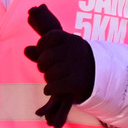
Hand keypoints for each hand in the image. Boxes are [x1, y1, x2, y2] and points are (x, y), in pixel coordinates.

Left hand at [23, 6, 94, 127]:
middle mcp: (74, 51)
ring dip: (48, 79)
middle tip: (47, 68)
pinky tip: (51, 88)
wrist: (101, 73)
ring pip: (50, 74)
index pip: (47, 38)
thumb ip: (43, 48)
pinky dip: (50, 89)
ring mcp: (76, 66)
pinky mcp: (78, 82)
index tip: (45, 51)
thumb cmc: (74, 58)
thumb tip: (26, 50)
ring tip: (54, 78)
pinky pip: (54, 86)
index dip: (41, 46)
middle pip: (46, 58)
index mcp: (69, 39)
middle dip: (42, 65)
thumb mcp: (62, 48)